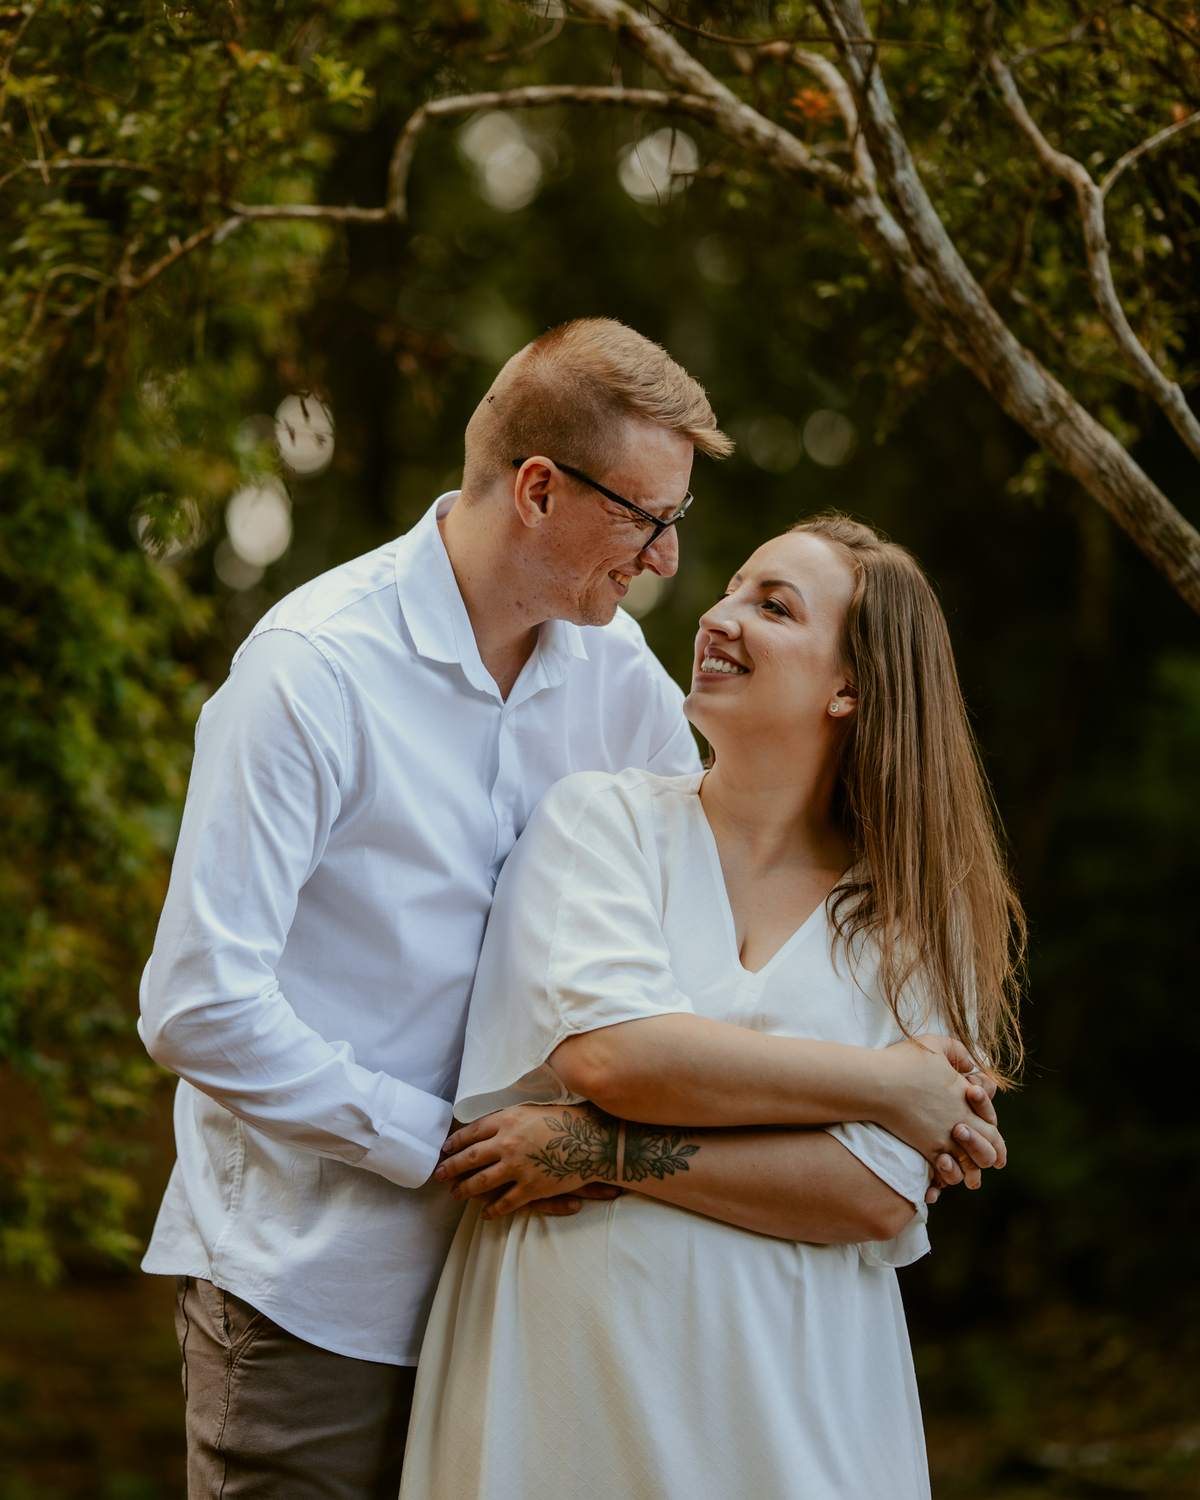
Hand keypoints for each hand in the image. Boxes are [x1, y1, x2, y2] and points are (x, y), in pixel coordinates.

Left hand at [435, 1104, 619, 1220]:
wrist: (591, 1139)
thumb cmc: (564, 1120)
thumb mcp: (531, 1110)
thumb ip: (508, 1119)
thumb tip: (487, 1127)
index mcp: (506, 1120)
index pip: (471, 1132)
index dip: (455, 1142)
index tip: (445, 1149)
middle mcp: (506, 1142)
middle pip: (469, 1157)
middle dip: (450, 1168)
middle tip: (439, 1174)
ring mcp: (517, 1167)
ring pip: (481, 1182)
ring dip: (465, 1190)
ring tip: (455, 1194)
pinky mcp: (530, 1188)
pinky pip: (505, 1203)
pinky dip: (493, 1211)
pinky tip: (485, 1214)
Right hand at [878, 1034, 1006, 1188]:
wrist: (876, 1083)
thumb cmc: (903, 1062)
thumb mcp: (935, 1044)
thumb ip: (958, 1051)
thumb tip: (969, 1065)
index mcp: (966, 1100)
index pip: (992, 1125)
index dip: (997, 1137)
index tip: (996, 1142)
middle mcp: (959, 1122)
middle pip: (986, 1149)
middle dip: (992, 1156)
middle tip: (995, 1163)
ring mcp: (942, 1138)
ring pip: (968, 1164)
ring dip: (972, 1169)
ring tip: (972, 1175)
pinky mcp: (924, 1148)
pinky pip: (944, 1171)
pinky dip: (949, 1175)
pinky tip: (946, 1172)